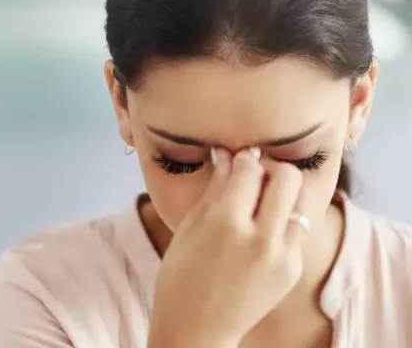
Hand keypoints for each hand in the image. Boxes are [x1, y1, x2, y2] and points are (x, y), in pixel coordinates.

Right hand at [147, 147, 307, 347]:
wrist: (197, 329)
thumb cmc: (181, 276)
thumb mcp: (190, 227)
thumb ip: (215, 188)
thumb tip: (227, 155)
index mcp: (226, 222)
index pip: (250, 169)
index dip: (243, 158)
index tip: (236, 159)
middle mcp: (260, 237)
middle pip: (288, 177)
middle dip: (271, 168)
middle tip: (255, 177)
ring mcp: (282, 256)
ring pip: (302, 200)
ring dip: (284, 193)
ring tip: (262, 201)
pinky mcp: (293, 269)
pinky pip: (296, 229)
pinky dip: (281, 221)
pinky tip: (260, 232)